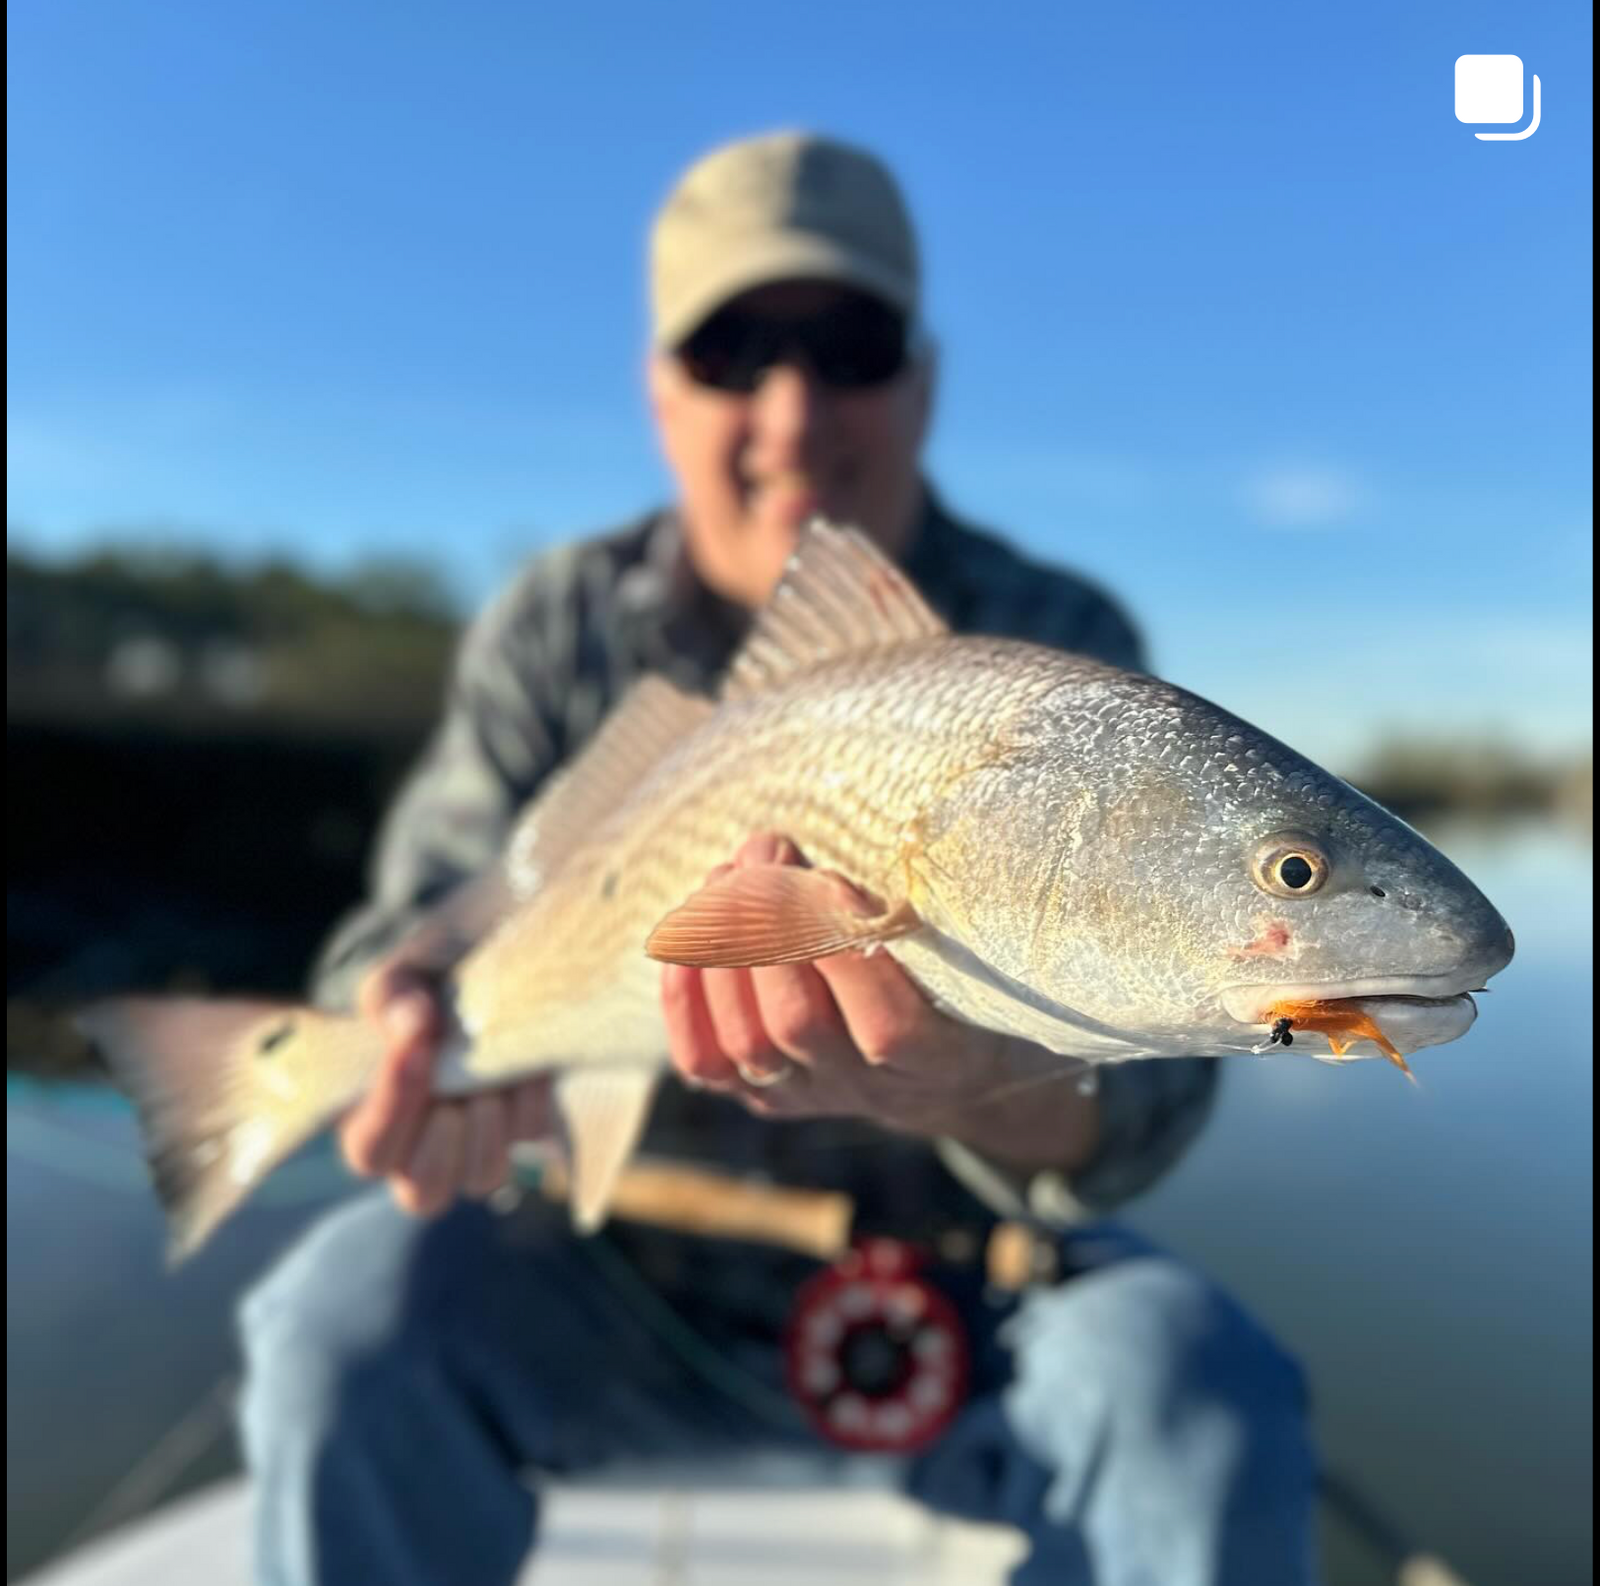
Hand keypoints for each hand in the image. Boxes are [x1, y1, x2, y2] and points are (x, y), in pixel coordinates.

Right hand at [340, 958, 553, 1217]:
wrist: (487, 955)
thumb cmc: (430, 972)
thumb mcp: (404, 969)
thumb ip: (392, 995)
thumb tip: (412, 1023)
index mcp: (370, 1114)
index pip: (370, 1150)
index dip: (392, 1110)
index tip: (418, 1049)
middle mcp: (420, 1144)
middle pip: (423, 1192)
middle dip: (444, 1140)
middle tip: (457, 1086)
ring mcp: (475, 1141)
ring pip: (482, 1176)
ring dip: (490, 1128)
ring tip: (494, 1074)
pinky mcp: (522, 1123)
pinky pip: (529, 1134)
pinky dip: (530, 1097)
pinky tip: (526, 1061)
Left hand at [658, 833, 1028, 1136]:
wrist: (943, 1071)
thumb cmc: (957, 978)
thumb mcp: (963, 950)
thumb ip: (910, 913)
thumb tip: (825, 850)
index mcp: (933, 1057)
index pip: (884, 1026)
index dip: (844, 952)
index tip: (831, 879)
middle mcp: (862, 1089)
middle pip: (795, 1023)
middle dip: (767, 924)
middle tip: (766, 851)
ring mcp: (805, 1096)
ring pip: (745, 1039)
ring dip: (723, 943)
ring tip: (728, 875)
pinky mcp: (758, 1093)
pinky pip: (703, 1060)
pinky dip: (684, 995)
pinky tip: (687, 932)